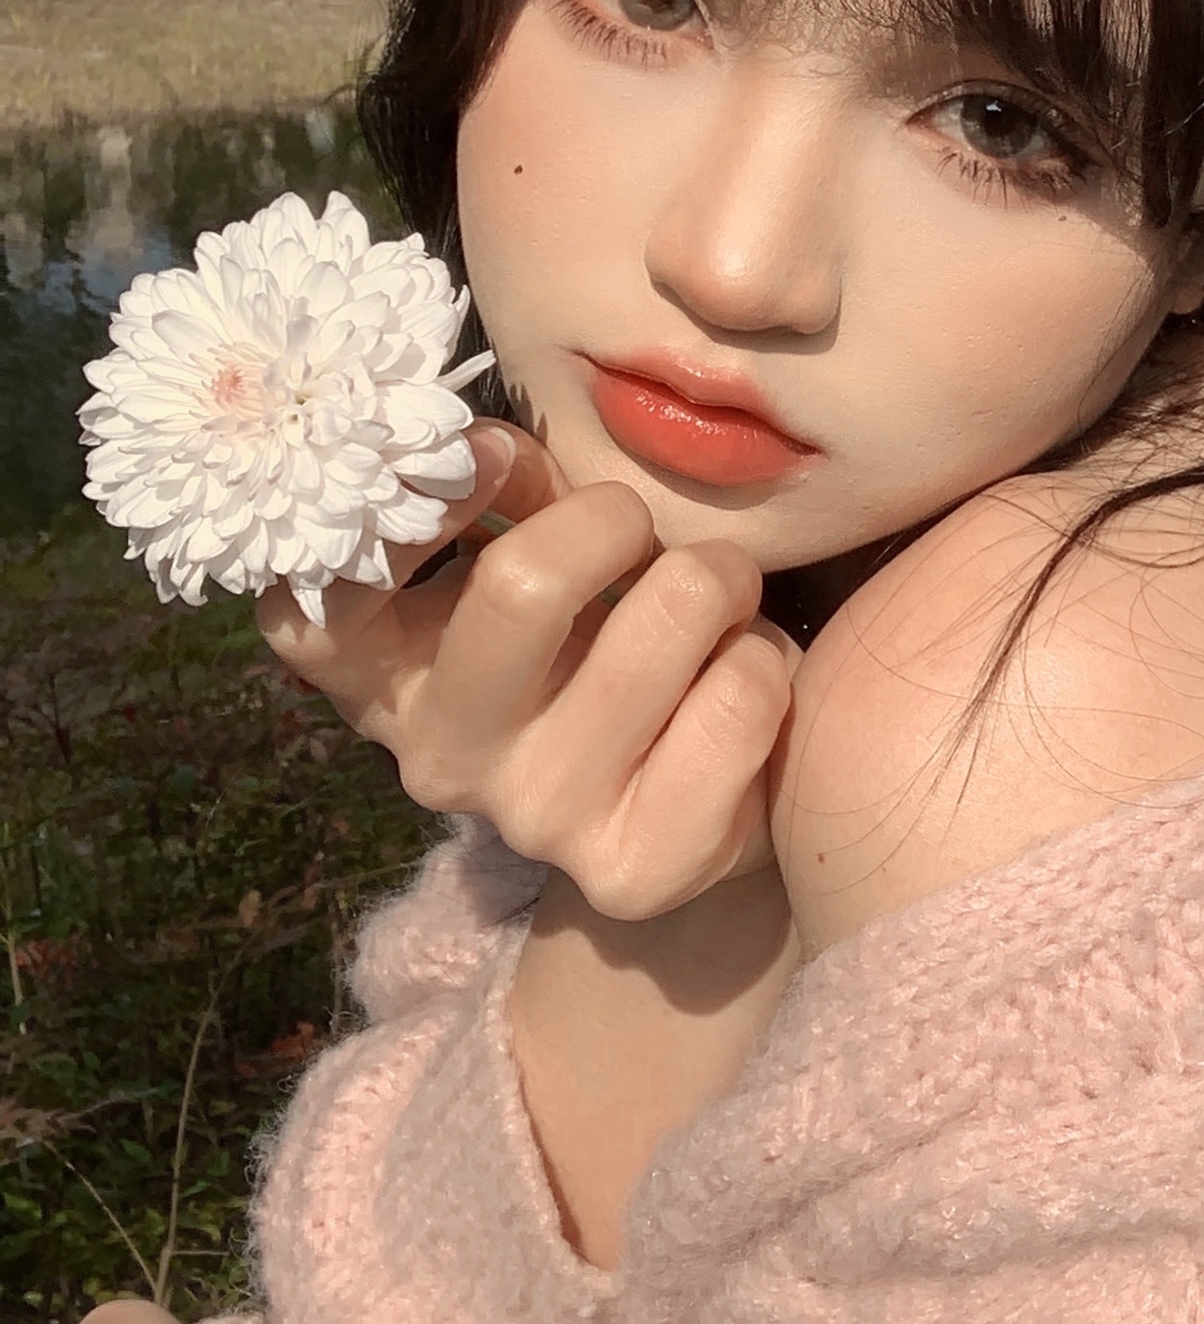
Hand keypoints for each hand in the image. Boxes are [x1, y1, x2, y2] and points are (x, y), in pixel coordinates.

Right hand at [259, 424, 796, 921]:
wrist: (698, 787)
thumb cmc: (593, 625)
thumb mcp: (528, 543)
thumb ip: (504, 485)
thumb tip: (497, 454)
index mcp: (378, 673)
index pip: (322, 606)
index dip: (416, 510)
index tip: (497, 454)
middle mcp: (438, 758)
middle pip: (519, 588)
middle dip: (612, 518)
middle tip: (642, 524)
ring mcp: (534, 820)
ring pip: (664, 622)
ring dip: (715, 577)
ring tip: (715, 592)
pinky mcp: (635, 869)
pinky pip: (738, 701)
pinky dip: (761, 657)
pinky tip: (743, 671)